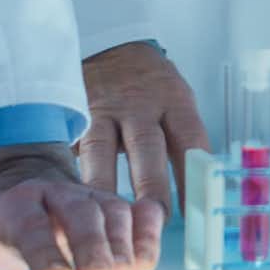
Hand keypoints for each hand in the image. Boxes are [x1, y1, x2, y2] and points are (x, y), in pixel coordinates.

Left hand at [0, 148, 162, 269]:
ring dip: (124, 241)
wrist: (11, 189)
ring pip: (113, 210)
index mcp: (11, 204)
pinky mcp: (111, 207)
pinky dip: (149, 229)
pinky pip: (138, 209)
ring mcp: (87, 199)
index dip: (46, 250)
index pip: (29, 225)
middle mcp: (54, 196)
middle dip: (94, 244)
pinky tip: (146, 257)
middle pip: (81, 212)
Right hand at [78, 40, 208, 214]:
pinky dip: (70, 174)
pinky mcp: (75, 118)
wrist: (113, 47)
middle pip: (147, 148)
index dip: (193, 176)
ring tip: (105, 221)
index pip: (190, 139)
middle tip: (152, 222)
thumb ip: (184, 142)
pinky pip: (71, 148)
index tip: (195, 210)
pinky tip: (67, 201)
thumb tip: (202, 188)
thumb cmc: (152, 86)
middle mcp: (139, 105)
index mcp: (174, 101)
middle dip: (150, 187)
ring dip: (105, 187)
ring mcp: (103, 111)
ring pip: (101, 151)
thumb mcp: (177, 101)